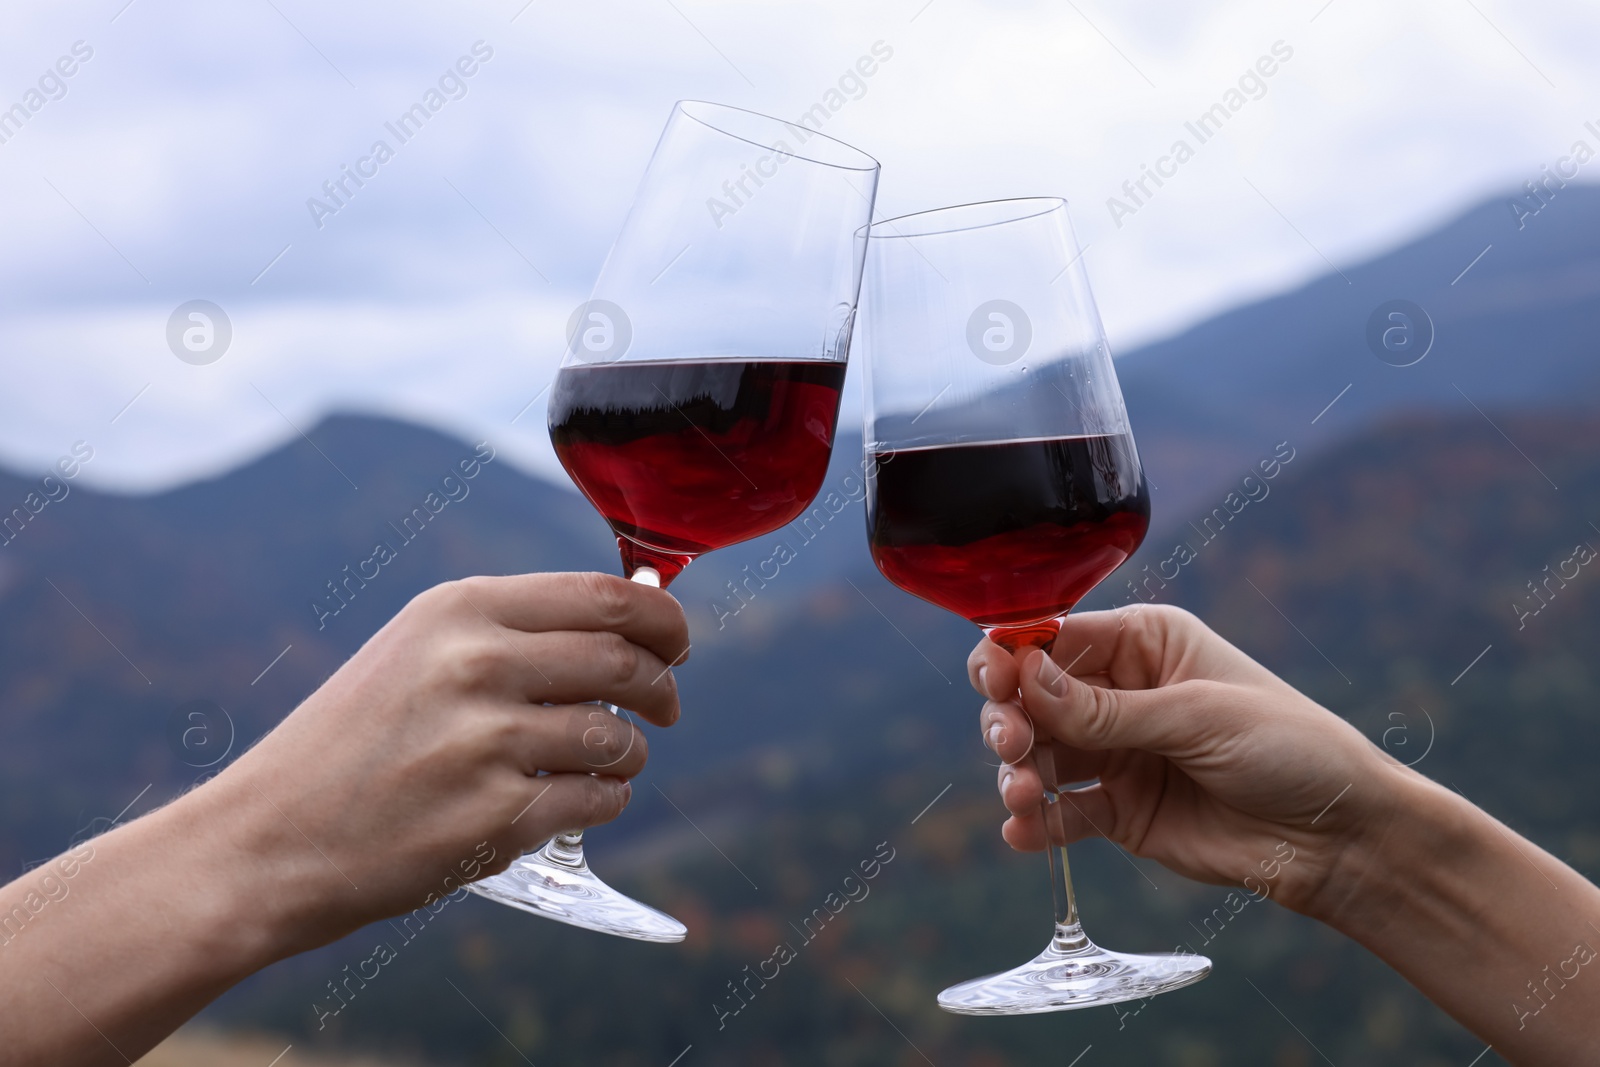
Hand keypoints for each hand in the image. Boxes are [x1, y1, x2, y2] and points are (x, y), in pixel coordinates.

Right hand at [198, 571, 689, 955]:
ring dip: (631, 752)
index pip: (604, 596)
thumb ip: (516, 631)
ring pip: (618, 736)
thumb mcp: (420, 650)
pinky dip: (606, 800)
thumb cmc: (356, 741)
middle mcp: (476, 664)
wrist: (270, 838)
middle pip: (625, 661)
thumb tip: (633, 620)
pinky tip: (580, 799)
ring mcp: (487, 742)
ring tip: (608, 760)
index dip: (663, 618)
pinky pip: (599, 799)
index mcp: (459, 609)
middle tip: (665, 704)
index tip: (677, 642)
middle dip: (662, 686)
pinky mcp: (496, 818)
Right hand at [970, 604, 1408, 916]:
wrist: (1339, 837)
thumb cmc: (1288, 748)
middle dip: (1010, 717)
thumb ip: (1106, 709)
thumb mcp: (1197, 717)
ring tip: (1022, 795)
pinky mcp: (1119, 810)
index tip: (995, 681)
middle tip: (1014, 744)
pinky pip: (1062, 812)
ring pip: (1039, 754)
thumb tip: (1023, 676)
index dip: (1014, 655)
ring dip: (1018, 772)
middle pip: (1032, 696)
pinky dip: (1036, 823)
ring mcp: (1117, 752)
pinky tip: (1024, 833)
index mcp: (1145, 643)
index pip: (1056, 637)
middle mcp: (1120, 692)